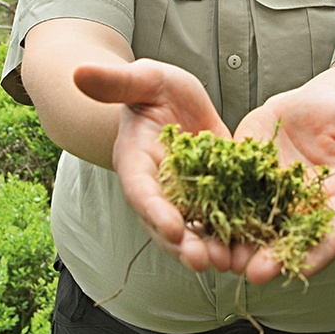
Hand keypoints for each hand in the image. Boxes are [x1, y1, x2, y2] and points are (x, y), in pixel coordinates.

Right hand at [73, 59, 231, 272]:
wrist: (172, 101)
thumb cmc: (152, 89)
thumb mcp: (143, 79)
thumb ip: (116, 81)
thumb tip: (78, 71)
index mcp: (136, 163)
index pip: (142, 191)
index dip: (155, 211)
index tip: (173, 229)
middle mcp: (158, 188)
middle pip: (167, 223)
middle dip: (184, 245)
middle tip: (204, 261)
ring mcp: (186, 196)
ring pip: (196, 229)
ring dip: (211, 248)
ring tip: (232, 262)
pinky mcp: (213, 193)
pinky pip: (223, 217)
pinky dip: (236, 232)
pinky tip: (255, 246)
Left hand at [229, 85, 334, 283]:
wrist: (308, 105)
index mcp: (334, 202)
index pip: (330, 235)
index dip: (315, 253)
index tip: (297, 268)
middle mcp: (299, 209)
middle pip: (285, 241)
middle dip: (266, 257)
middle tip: (246, 269)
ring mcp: (268, 199)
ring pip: (250, 229)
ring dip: (233, 245)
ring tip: (215, 253)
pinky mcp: (241, 182)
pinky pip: (225, 202)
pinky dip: (210, 213)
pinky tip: (193, 219)